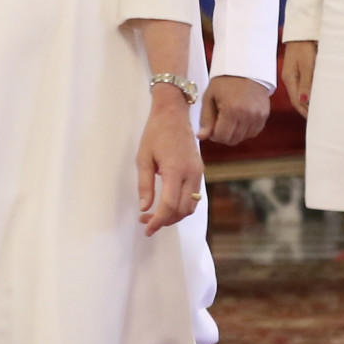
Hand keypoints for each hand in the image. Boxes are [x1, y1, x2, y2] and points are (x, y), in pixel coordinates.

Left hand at [137, 91, 203, 235]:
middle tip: (146, 221)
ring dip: (174, 215)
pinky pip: (194, 196)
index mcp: (175, 170)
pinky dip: (182, 206)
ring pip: (191, 206)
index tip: (147, 229)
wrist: (173, 114)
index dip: (158, 221)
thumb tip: (145, 208)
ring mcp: (198, 172)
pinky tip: (167, 204)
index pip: (169, 205)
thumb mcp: (143, 158)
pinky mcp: (200, 171)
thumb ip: (145, 185)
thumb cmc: (155, 133)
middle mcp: (191, 174)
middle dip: (165, 221)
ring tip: (155, 215)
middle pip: (182, 210)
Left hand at [197, 75, 271, 145]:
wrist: (246, 67)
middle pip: (233, 140)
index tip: (212, 126)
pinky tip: (240, 119)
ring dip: (235, 133)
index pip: (221, 137)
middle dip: (223, 135)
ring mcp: (257, 116)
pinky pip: (254, 132)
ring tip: (230, 118)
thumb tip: (201, 137)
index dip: (213, 135)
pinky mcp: (264, 115)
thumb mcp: (209, 96)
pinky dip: (246, 130)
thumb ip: (205, 118)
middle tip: (220, 122)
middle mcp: (246, 115)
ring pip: (243, 138)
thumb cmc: (225, 80)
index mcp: (231, 110)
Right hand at [281, 41, 316, 115]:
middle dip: (306, 108)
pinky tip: (316, 94)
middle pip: (297, 98)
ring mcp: (293, 74)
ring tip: (318, 108)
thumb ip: (306, 83)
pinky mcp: (298, 70)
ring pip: (300, 92)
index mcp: (289, 79)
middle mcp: (290, 79)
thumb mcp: (307, 65)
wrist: (302, 32)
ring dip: (308, 100)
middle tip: (318, 116)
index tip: (313, 119)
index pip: (296, 100)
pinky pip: (303, 85)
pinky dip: (309, 91)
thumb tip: (304, 101)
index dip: (304, 111)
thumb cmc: (304, 47)